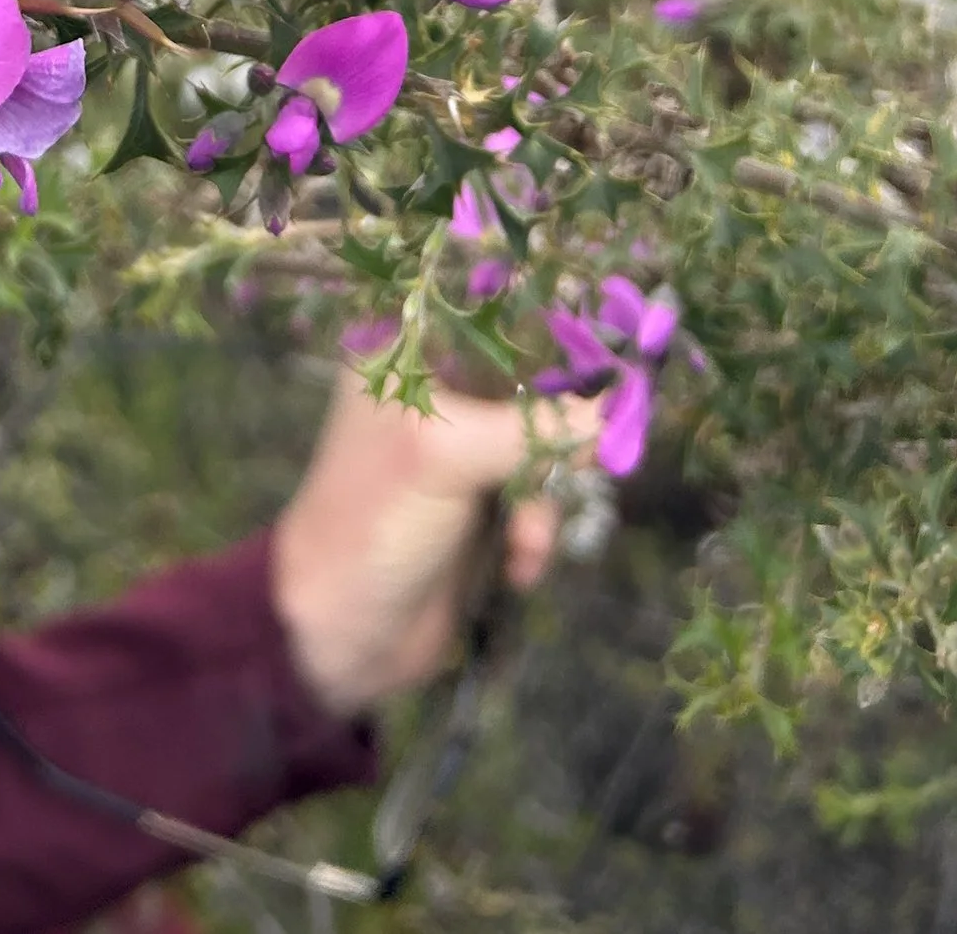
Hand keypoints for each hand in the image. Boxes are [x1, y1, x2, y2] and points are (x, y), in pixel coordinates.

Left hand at [268, 361, 592, 716]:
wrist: (341, 633)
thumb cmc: (376, 522)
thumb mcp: (448, 458)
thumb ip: (532, 428)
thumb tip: (615, 410)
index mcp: (406, 356)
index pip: (498, 322)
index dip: (555, 349)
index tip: (605, 379)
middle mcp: (434, 394)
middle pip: (530, 389)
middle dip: (555, 441)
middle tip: (582, 466)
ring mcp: (457, 454)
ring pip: (541, 450)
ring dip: (544, 501)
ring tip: (524, 544)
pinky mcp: (477, 507)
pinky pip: (535, 499)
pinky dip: (536, 533)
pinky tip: (518, 568)